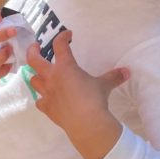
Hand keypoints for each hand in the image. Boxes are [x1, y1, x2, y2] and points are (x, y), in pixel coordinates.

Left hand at [26, 30, 126, 158]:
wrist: (86, 123)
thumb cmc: (94, 99)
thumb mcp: (104, 85)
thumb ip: (113, 76)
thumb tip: (127, 71)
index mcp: (65, 67)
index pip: (60, 45)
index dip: (62, 37)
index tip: (67, 35)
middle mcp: (52, 77)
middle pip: (33, 60)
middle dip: (32, 50)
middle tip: (35, 47)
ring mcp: (47, 93)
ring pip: (33, 80)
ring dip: (36, 75)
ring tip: (41, 74)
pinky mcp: (46, 107)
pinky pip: (39, 101)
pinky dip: (42, 98)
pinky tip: (47, 99)